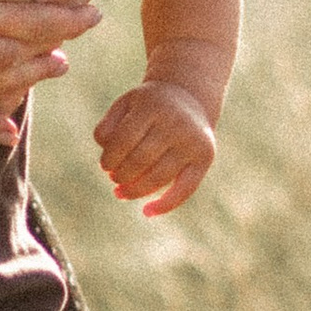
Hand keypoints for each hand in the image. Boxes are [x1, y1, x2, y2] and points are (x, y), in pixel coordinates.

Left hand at [94, 80, 217, 217]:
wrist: (189, 98)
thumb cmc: (149, 106)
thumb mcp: (126, 105)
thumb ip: (108, 127)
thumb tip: (105, 158)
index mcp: (152, 106)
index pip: (124, 140)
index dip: (110, 158)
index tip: (105, 166)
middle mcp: (176, 122)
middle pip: (141, 160)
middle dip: (122, 175)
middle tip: (115, 179)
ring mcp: (192, 141)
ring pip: (159, 177)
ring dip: (136, 191)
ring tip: (121, 193)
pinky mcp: (205, 157)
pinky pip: (185, 188)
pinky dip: (166, 205)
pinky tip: (147, 212)